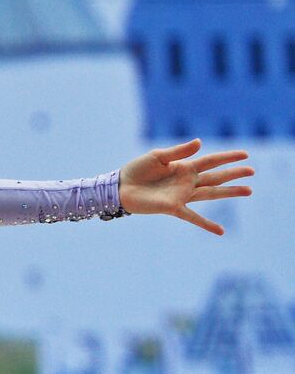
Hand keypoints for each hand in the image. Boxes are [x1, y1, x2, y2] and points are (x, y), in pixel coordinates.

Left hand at [118, 138, 252, 235]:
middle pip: (216, 177)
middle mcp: (187, 181)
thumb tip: (200, 142)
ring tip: (249, 190)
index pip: (210, 161)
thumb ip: (180, 151)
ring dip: (230, 192)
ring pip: (211, 193)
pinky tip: (221, 231)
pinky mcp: (173, 207)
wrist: (120, 187)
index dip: (227, 157)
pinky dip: (206, 224)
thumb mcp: (158, 156)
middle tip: (253, 171)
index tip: (245, 154)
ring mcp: (182, 195)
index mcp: (184, 166)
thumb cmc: (137, 170)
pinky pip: (193, 217)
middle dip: (234, 174)